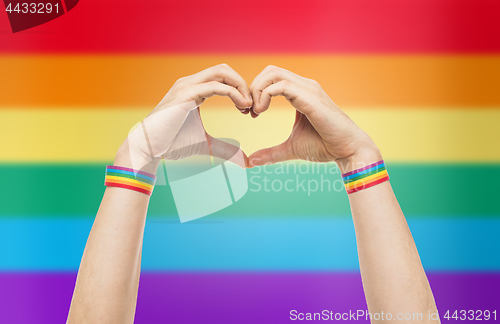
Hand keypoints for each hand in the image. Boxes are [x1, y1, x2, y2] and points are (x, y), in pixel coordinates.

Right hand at [116, 64, 251, 171]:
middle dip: (242, 84)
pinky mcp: (186, 94)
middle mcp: (190, 83)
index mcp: (194, 89)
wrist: (148, 148)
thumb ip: (225, 149)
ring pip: (221, 71)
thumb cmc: (171, 144)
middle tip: (251, 105)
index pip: (223, 77)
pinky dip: (232, 93)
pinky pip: (215, 86)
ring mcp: (187, 86)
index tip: (248, 110)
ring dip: (239, 86)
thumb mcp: (206, 145)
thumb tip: (244, 160)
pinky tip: (242, 106)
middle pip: (224, 69)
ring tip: (248, 105)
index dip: (239, 89)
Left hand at [248, 65, 380, 171]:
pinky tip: (261, 111)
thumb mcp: (290, 148)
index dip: (256, 92)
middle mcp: (304, 86)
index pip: (271, 78)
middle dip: (253, 87)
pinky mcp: (310, 98)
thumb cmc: (325, 146)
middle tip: (249, 110)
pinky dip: (265, 95)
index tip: (250, 113)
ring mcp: (308, 89)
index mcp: (300, 92)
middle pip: (270, 71)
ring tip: (255, 111)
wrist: (348, 150)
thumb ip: (271, 153)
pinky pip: (281, 85)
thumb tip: (251, 162)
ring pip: (273, 73)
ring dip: (257, 90)